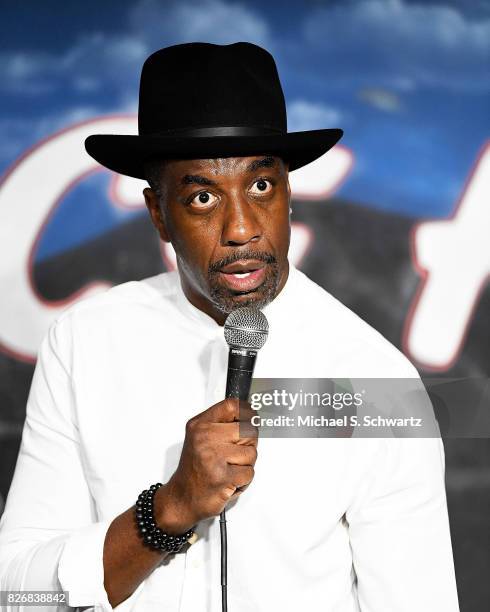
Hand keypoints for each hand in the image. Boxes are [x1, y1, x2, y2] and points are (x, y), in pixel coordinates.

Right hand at [155, 398, 257, 531]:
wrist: (181, 499)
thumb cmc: (194, 470)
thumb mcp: (200, 438)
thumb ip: (221, 424)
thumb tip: (250, 416)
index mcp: (200, 425)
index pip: (232, 406)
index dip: (247, 413)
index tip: (250, 420)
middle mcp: (205, 438)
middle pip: (248, 430)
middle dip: (247, 444)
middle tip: (233, 455)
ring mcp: (213, 457)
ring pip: (252, 452)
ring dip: (245, 465)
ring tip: (228, 469)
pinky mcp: (222, 477)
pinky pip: (249, 472)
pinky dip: (243, 480)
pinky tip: (228, 480)